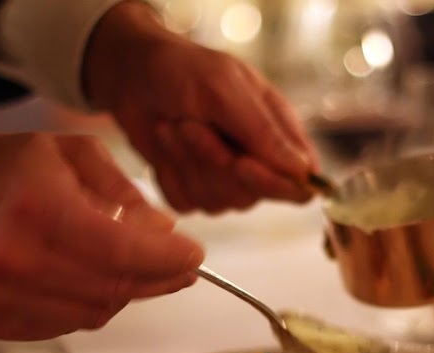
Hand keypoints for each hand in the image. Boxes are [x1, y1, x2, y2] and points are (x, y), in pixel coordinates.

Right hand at [0, 114, 203, 340]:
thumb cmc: (15, 167)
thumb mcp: (76, 153)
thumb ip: (126, 192)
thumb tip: (166, 230)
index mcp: (35, 207)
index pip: (119, 251)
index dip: (166, 259)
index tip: (195, 255)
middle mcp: (10, 256)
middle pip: (113, 287)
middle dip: (159, 279)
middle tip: (184, 267)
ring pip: (95, 312)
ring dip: (127, 292)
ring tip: (136, 266)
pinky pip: (67, 324)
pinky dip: (92, 304)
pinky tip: (92, 277)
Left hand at [84, 1, 319, 213]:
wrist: (131, 73)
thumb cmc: (183, 70)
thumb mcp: (225, 89)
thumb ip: (262, 131)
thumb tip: (302, 171)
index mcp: (279, 134)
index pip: (300, 184)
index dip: (276, 184)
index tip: (241, 163)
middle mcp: (258, 164)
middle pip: (252, 197)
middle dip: (214, 162)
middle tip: (189, 125)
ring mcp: (224, 182)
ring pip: (217, 202)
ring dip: (187, 162)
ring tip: (174, 124)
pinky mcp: (192, 191)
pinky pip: (186, 203)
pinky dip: (168, 173)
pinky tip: (164, 142)